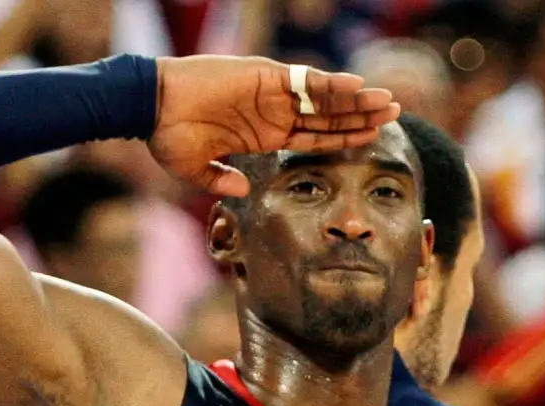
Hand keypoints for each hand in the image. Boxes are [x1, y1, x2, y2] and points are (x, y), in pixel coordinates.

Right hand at [150, 56, 397, 195]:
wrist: (151, 106)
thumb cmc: (168, 138)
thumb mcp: (196, 170)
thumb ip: (222, 181)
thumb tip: (243, 190)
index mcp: (261, 136)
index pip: (312, 139)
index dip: (341, 140)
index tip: (368, 142)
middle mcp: (273, 114)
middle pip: (327, 117)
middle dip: (359, 117)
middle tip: (393, 115)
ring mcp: (271, 94)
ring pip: (324, 97)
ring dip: (355, 100)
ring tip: (386, 102)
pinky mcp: (265, 76)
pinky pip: (306, 80)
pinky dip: (332, 84)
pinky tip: (358, 87)